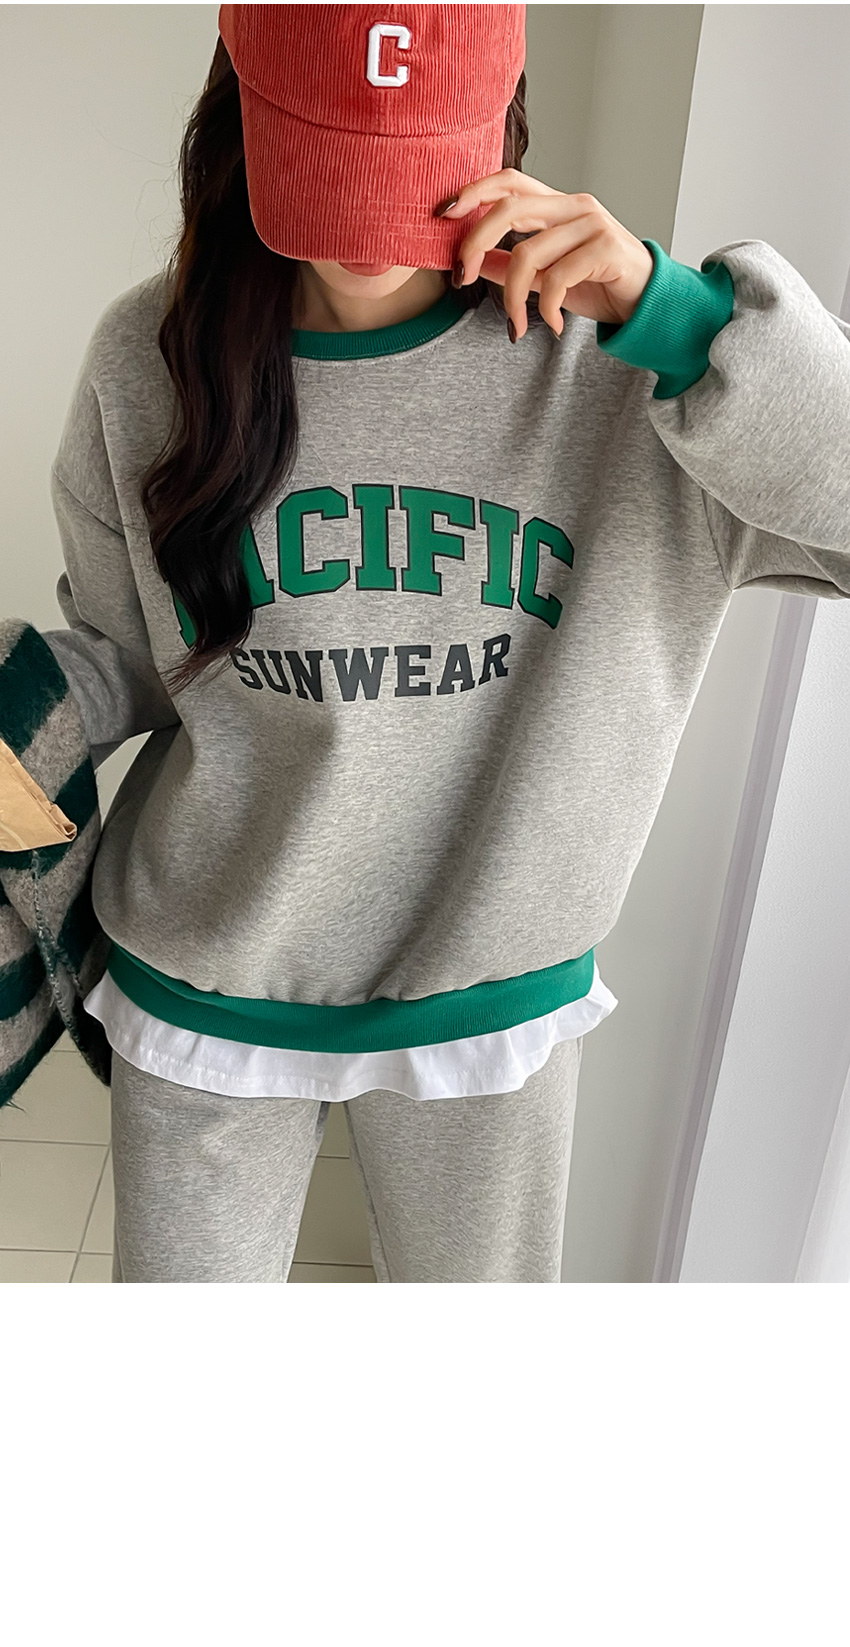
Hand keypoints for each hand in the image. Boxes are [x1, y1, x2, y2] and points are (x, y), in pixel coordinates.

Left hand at [436, 168, 653, 335]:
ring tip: (519, 325)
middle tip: (463, 277)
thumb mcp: (549, 277)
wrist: (647, 304)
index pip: (510, 181)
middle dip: (476, 243)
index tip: (443, 215)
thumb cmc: (600, 285)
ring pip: (528, 254)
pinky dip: (547, 309)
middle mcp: (574, 205)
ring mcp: (591, 223)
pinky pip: (557, 278)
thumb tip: (477, 262)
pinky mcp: (605, 248)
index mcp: (557, 204)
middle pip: (510, 208)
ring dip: (514, 299)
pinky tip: (555, 326)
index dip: (474, 191)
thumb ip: (514, 266)